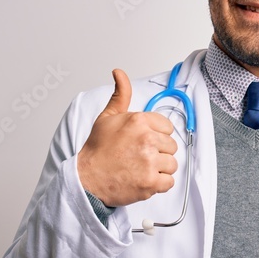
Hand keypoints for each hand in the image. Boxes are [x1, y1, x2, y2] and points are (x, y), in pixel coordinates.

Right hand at [76, 69, 177, 206]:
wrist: (87, 178)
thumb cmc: (98, 150)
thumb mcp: (108, 117)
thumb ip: (120, 95)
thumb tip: (119, 73)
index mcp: (139, 121)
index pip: (167, 127)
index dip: (157, 135)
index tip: (144, 142)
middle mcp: (146, 139)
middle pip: (171, 146)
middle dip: (158, 152)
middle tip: (139, 156)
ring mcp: (149, 162)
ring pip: (171, 164)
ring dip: (160, 168)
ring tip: (141, 168)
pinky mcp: (150, 182)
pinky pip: (169, 182)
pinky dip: (159, 184)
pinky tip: (144, 179)